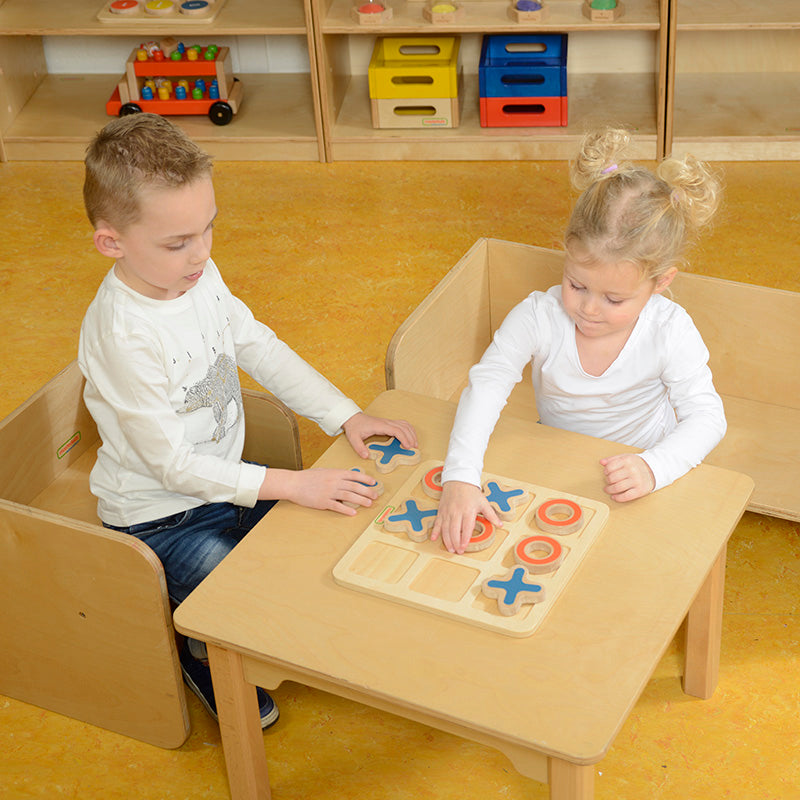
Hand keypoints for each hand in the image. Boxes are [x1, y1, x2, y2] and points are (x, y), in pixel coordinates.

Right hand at [259, 467, 380, 515]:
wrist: (293, 483)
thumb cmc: (307, 477)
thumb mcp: (324, 471)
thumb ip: (336, 474)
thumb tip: (348, 477)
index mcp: (335, 473)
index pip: (354, 475)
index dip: (365, 479)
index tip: (374, 483)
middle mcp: (334, 482)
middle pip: (355, 487)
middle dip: (367, 491)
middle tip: (375, 496)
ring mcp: (329, 492)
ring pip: (349, 496)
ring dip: (361, 500)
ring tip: (369, 504)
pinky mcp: (323, 502)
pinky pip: (337, 506)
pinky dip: (346, 510)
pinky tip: (353, 513)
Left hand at [342, 412, 417, 458]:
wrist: (352, 418)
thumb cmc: (354, 427)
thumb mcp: (353, 438)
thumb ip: (359, 448)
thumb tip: (366, 456)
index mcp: (380, 426)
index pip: (396, 430)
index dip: (404, 438)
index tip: (408, 446)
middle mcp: (386, 422)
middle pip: (403, 427)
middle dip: (411, 437)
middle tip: (414, 448)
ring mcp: (388, 421)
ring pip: (404, 424)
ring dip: (411, 433)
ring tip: (415, 443)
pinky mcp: (388, 422)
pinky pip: (402, 424)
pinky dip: (408, 429)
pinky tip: (410, 436)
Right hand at [430, 480, 501, 553]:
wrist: (458, 479)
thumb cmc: (471, 492)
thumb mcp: (483, 502)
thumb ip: (491, 515)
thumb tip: (500, 525)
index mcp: (468, 511)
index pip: (466, 528)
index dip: (464, 539)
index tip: (464, 547)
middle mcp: (456, 512)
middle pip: (454, 531)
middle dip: (455, 543)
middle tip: (458, 552)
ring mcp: (447, 512)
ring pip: (445, 529)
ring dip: (447, 540)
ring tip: (450, 549)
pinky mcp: (441, 511)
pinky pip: (437, 522)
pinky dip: (435, 531)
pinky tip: (433, 538)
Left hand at [600, 454, 654, 501]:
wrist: (653, 470)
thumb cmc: (636, 464)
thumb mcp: (625, 457)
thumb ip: (612, 459)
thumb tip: (601, 462)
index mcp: (627, 460)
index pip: (609, 467)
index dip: (606, 471)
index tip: (606, 473)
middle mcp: (632, 470)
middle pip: (612, 478)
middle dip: (608, 481)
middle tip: (608, 482)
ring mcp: (636, 481)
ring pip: (617, 488)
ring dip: (609, 490)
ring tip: (608, 489)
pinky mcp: (640, 490)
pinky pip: (626, 496)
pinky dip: (617, 498)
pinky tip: (614, 497)